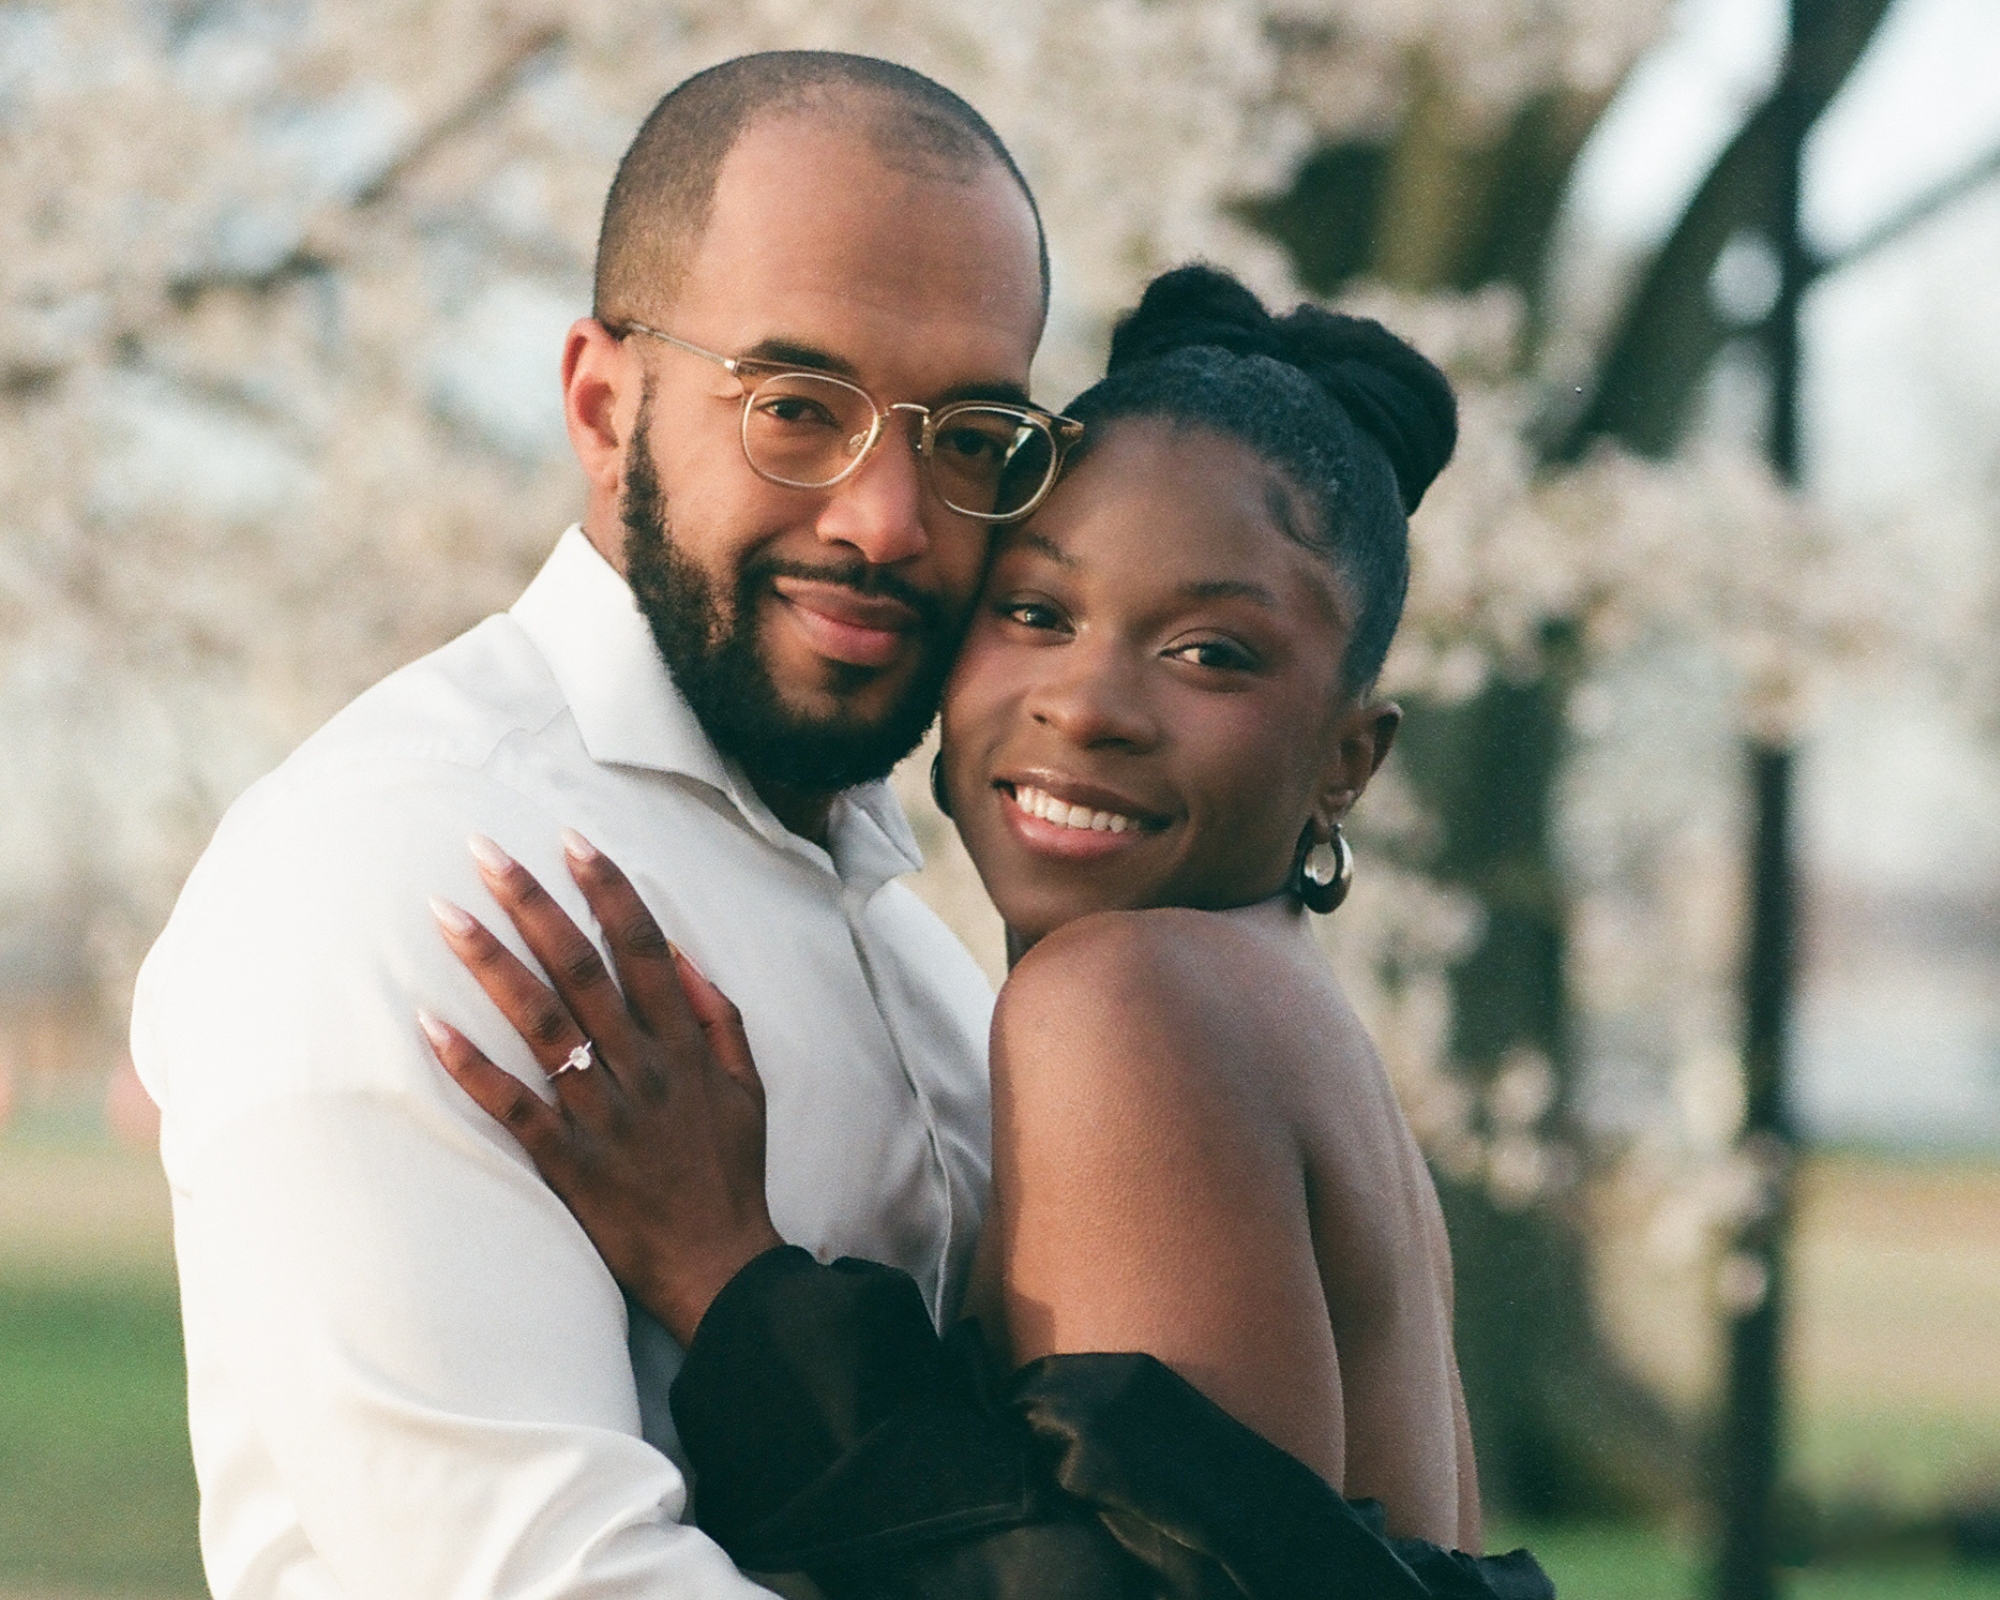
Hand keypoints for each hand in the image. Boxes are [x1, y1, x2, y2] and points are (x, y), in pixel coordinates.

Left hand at [419, 829, 782, 1344]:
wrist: (719, 1266)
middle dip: (530, 902)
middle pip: (578, 968)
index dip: (606, 889)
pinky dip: (470, 1064)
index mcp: (684, 1043)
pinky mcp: (567, 1161)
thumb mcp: (746, 1086)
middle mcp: (641, 1066)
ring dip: (490, 962)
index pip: (641, 946)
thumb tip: (680, 955)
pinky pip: (510, 1105)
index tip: (570, 840)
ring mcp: (601, 1113)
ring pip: (539, 1022)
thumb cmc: (731, 1173)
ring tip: (444, 912)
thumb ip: (716, 1016)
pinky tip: (427, 1023)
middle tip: (483, 850)